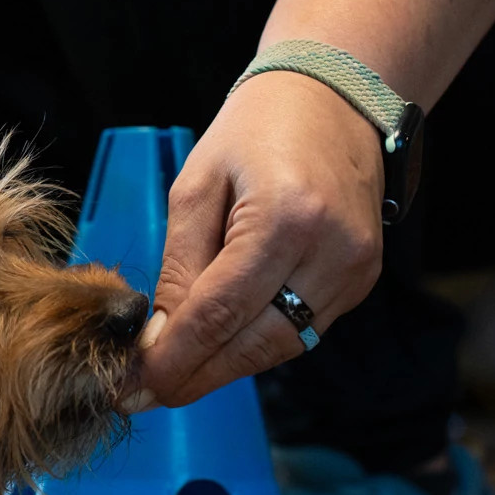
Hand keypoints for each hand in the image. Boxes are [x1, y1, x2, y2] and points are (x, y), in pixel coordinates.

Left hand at [131, 70, 385, 408]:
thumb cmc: (254, 132)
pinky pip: (302, 331)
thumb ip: (179, 265)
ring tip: (170, 377)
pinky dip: (254, 345)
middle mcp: (333, 252)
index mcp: (287, 219)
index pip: (220, 313)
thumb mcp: (196, 187)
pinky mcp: (362, 279)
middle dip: (195, 376)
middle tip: (142, 396)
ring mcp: (356, 270)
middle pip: (255, 343)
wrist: (335, 98)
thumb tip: (159, 337)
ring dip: (223, 368)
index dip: (174, 359)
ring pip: (281, 347)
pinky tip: (215, 348)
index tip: (133, 388)